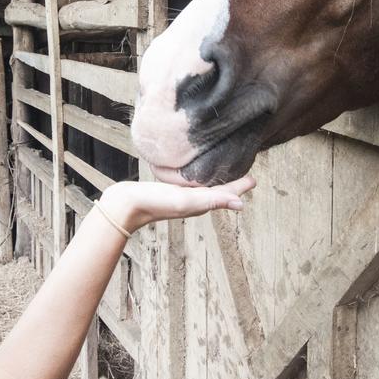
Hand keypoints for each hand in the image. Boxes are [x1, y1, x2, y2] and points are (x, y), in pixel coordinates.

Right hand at [98, 176, 256, 231]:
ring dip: (217, 182)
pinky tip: (196, 174)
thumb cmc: (155, 202)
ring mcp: (180, 196)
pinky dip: (200, 179)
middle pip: (218, 191)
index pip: (226, 194)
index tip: (254, 178)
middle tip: (244, 174)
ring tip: (225, 172)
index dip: (240, 186)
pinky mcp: (169, 191)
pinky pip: (191, 184)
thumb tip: (241, 204)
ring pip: (205, 188)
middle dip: (232, 184)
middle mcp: (193, 200)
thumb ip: (213, 200)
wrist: (124, 205)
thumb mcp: (186, 200)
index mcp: (200, 203)